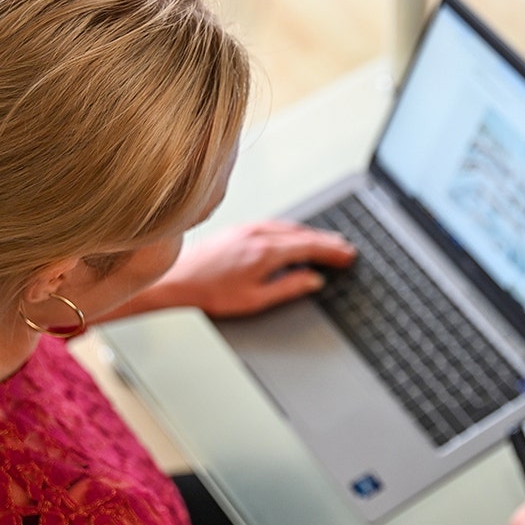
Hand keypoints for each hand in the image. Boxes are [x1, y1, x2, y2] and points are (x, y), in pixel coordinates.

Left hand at [137, 220, 355, 317]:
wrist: (176, 280)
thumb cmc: (209, 292)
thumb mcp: (255, 299)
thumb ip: (288, 288)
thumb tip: (312, 281)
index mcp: (266, 252)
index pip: (309, 247)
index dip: (332, 251)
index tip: (347, 254)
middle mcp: (258, 234)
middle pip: (302, 234)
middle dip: (326, 241)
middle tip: (345, 248)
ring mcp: (247, 229)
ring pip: (289, 227)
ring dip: (310, 234)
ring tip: (326, 242)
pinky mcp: (238, 229)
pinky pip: (274, 225)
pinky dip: (292, 231)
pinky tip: (294, 237)